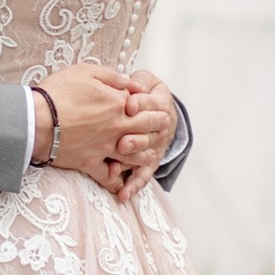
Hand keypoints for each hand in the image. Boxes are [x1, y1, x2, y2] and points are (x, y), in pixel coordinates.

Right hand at [36, 64, 156, 187]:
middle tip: (165, 125)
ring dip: (144, 155)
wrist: (35, 120)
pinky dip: (114, 182)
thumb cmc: (58, 92)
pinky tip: (119, 185)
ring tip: (151, 155)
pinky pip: (106, 177)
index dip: (153, 104)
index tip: (159, 105)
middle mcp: (116, 127)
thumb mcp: (85, 71)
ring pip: (133, 156)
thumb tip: (129, 82)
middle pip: (145, 129)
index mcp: (117, 104)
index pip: (144, 105)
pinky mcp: (90, 163)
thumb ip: (112, 76)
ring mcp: (105, 148)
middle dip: (158, 126)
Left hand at [106, 70, 177, 198]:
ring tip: (115, 170)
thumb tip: (134, 84)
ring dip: (130, 162)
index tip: (128, 105)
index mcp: (160, 103)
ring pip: (144, 155)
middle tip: (121, 143)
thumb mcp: (145, 81)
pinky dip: (133, 185)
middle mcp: (160, 127)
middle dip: (135, 137)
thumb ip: (139, 81)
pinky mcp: (150, 161)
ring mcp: (155, 146)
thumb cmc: (144, 93)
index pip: (151, 102)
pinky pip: (143, 175)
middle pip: (149, 133)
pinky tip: (122, 194)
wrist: (159, 110)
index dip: (141, 103)